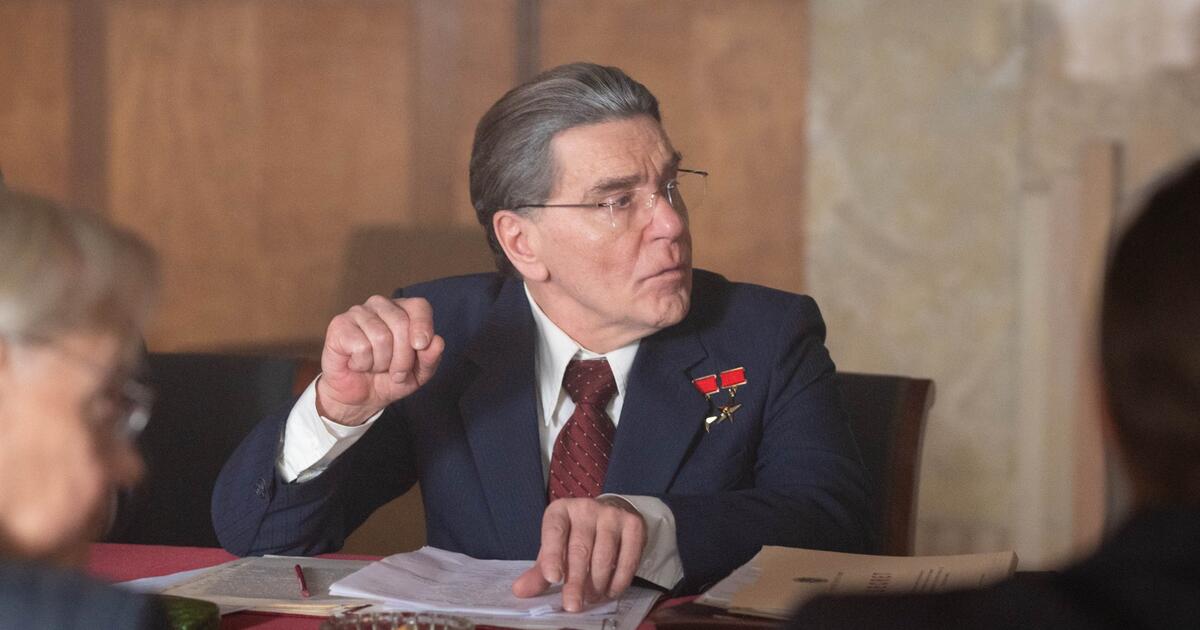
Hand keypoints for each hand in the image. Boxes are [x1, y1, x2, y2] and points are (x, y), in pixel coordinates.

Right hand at [316, 295, 444, 424]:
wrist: (360, 397)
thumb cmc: (389, 379)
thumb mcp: (419, 374)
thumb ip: (431, 358)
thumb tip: (438, 342)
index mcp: (403, 311)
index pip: (419, 307)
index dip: (423, 326)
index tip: (420, 347)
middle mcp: (380, 306)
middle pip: (401, 324)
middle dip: (403, 358)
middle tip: (396, 372)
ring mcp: (358, 313)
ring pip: (381, 336)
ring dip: (382, 363)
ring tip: (375, 367)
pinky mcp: (339, 325)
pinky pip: (361, 346)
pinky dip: (363, 363)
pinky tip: (357, 364)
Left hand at [512, 497, 645, 611]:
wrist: (611, 516)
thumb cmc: (576, 536)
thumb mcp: (556, 548)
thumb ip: (540, 571)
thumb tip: (520, 591)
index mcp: (560, 510)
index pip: (554, 532)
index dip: (553, 555)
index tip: (553, 579)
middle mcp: (586, 507)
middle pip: (580, 549)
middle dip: (576, 581)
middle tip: (573, 605)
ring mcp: (612, 514)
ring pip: (604, 556)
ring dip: (597, 584)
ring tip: (591, 598)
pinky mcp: (633, 525)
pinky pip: (627, 559)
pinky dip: (618, 581)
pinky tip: (610, 591)